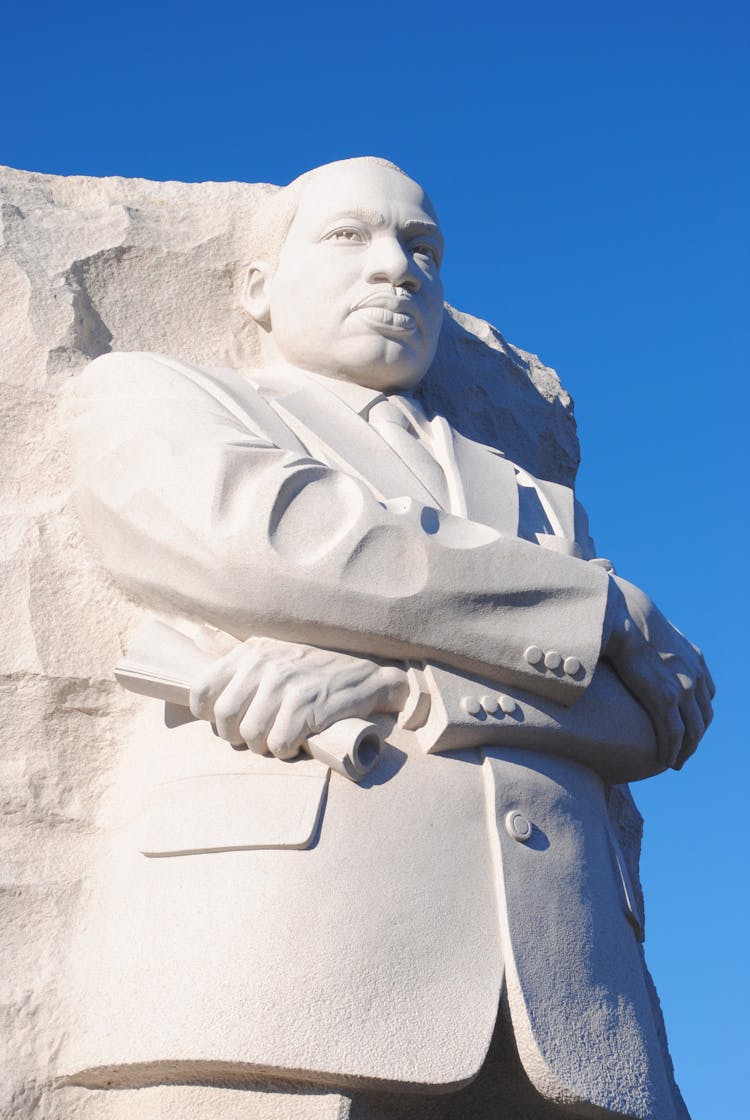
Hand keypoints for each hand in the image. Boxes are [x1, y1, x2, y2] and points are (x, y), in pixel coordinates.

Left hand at [189, 636, 408, 758]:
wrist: (367, 677)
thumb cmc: (314, 675)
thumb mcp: (274, 657)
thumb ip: (239, 669)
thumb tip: (200, 676)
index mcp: (251, 651)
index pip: (202, 691)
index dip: (211, 717)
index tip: (231, 723)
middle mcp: (265, 662)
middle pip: (224, 718)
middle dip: (239, 737)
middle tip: (260, 736)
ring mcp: (287, 682)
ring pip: (251, 735)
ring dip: (266, 746)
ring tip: (283, 736)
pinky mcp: (307, 704)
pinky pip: (278, 745)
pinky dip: (288, 751)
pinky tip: (300, 739)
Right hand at [604, 576, 714, 769]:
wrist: (618, 613)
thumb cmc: (620, 609)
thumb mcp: (640, 612)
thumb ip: (634, 612)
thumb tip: (606, 571)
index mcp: (692, 657)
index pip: (706, 694)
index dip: (699, 714)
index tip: (688, 727)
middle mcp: (694, 674)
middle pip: (704, 716)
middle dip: (696, 738)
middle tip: (682, 753)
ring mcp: (683, 688)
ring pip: (692, 730)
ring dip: (686, 750)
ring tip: (674, 762)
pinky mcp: (665, 699)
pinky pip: (674, 733)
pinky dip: (672, 749)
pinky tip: (665, 760)